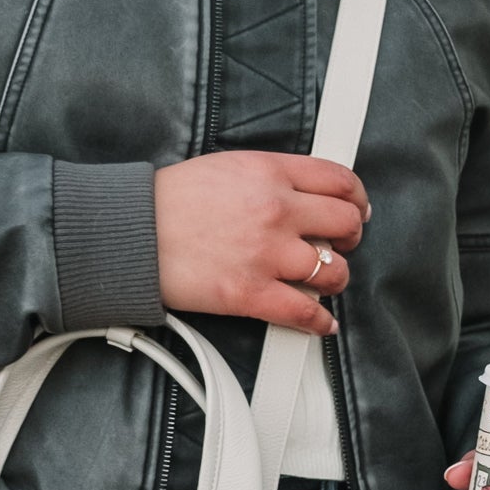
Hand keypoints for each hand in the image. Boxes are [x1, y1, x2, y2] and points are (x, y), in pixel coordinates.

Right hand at [155, 152, 369, 333]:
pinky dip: (319, 322)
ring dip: (334, 279)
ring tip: (325, 282)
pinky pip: (305, 312)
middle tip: (341, 245)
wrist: (132, 234)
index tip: (356, 209)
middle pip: (345, 224)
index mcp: (270, 172)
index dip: (356, 198)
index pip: (338, 181)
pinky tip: (321, 321)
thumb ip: (270, 177)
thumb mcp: (228, 167)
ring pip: (333, 271)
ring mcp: (266, 254)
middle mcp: (276, 210)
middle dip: (349, 237)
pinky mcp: (251, 293)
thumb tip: (303, 194)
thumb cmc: (169, 201)